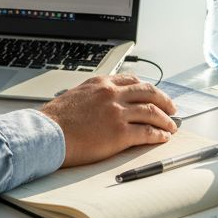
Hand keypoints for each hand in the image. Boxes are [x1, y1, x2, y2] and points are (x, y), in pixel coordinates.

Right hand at [39, 73, 178, 167]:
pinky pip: (147, 132)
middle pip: (148, 92)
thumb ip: (93, 95)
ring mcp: (117, 112)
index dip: (147, 89)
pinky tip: (163, 137)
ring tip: (171, 126)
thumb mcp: (75, 96)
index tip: (154, 94)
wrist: (46, 134)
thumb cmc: (55, 120)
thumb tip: (102, 102)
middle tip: (171, 108)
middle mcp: (112, 94)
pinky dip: (159, 134)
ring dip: (166, 120)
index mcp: (101, 83)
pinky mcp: (120, 133)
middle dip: (164, 100)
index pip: (132, 80)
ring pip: (152, 111)